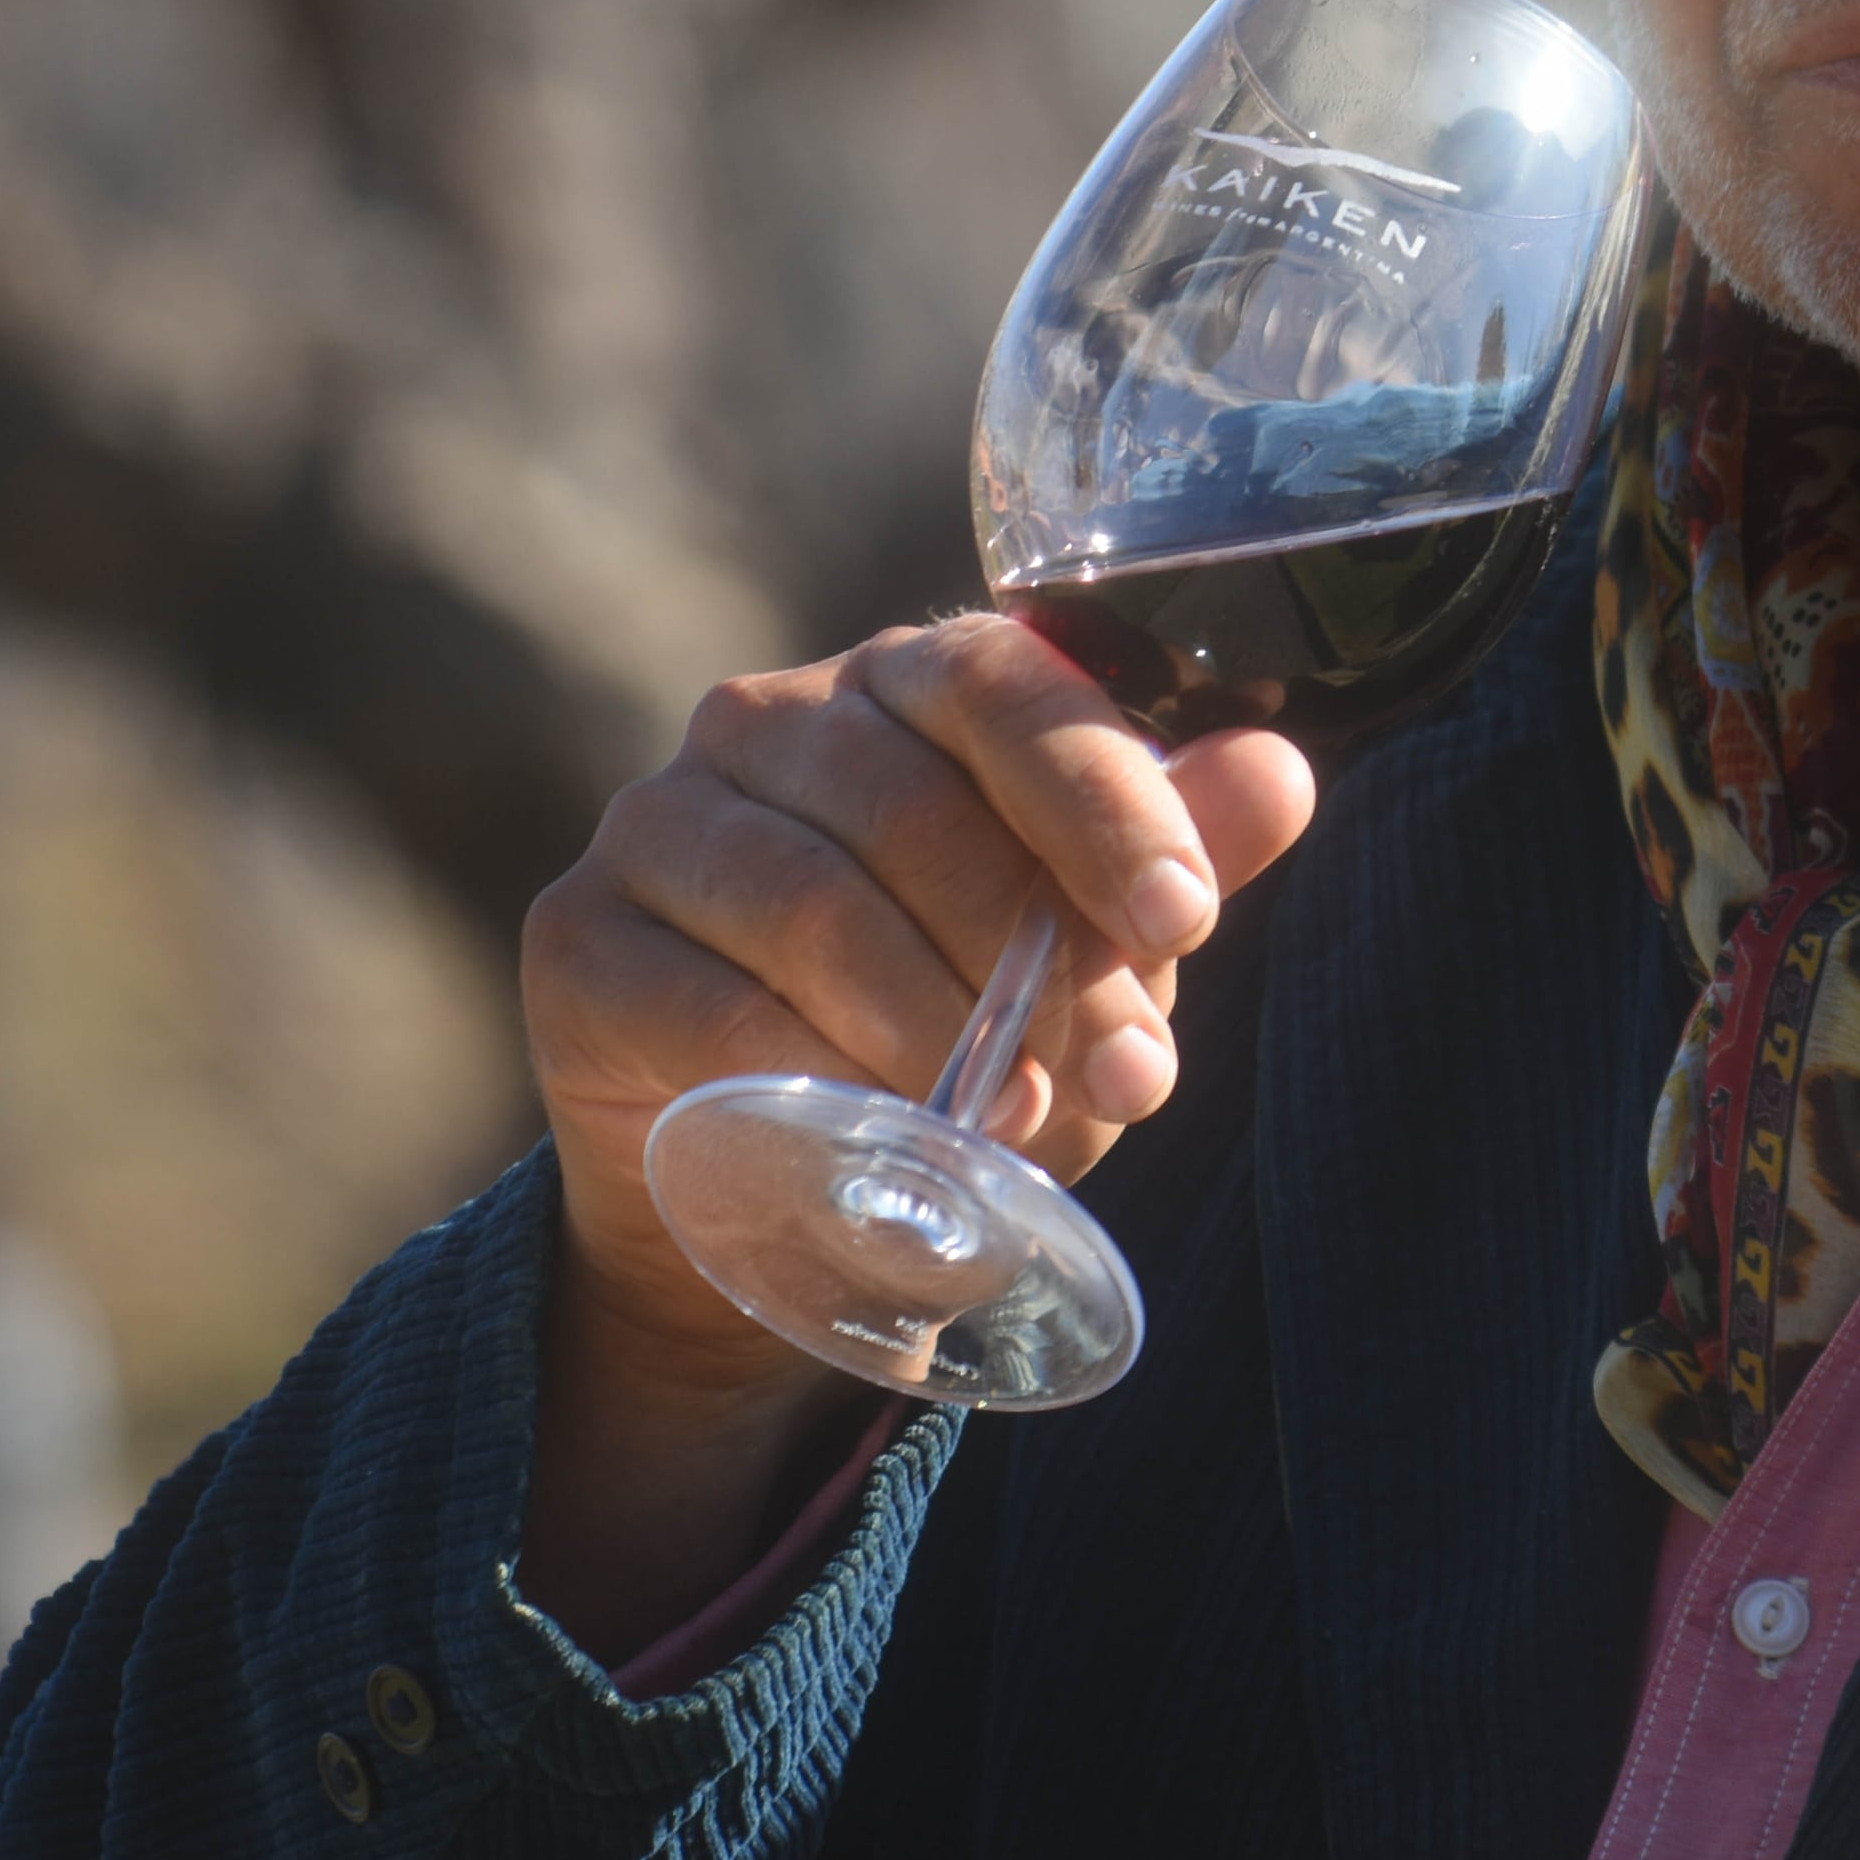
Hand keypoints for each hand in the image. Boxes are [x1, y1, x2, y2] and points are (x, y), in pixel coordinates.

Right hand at [511, 613, 1313, 1643]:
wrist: (774, 1178)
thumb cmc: (958, 1017)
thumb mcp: (1090, 945)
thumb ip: (1180, 853)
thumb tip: (1280, 772)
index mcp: (909, 681)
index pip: (1004, 685)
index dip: (1101, 798)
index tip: (1186, 922)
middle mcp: (770, 716)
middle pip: (916, 807)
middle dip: (1037, 958)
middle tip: (1120, 1075)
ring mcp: (658, 818)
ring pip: (813, 904)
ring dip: (933, 1029)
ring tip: (1014, 1118)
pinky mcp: (579, 938)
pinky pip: (706, 1005)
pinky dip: (812, 1082)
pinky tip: (878, 1138)